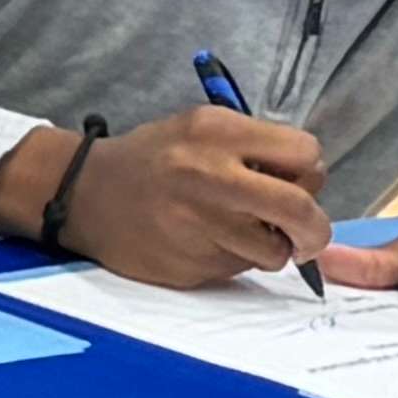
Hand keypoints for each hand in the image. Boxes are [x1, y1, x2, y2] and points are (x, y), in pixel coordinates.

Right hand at [55, 106, 330, 291]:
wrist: (83, 193)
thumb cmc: (152, 159)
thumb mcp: (200, 128)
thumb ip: (254, 148)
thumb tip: (308, 185)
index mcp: (217, 132)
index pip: (305, 154)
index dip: (309, 174)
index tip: (297, 184)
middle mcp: (209, 175)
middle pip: (301, 209)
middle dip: (314, 229)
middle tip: (307, 235)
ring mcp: (198, 223)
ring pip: (275, 251)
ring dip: (271, 249)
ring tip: (242, 234)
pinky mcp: (187, 262)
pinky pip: (239, 269)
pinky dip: (235, 260)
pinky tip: (206, 242)